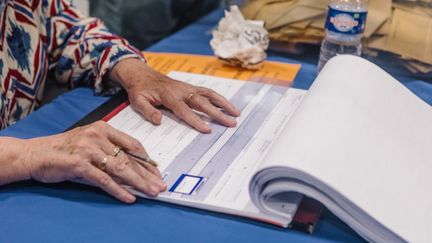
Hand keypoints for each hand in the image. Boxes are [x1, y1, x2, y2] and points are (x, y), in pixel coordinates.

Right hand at [25, 121, 165, 202]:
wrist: (35, 153)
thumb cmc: (64, 149)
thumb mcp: (90, 143)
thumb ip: (110, 151)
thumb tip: (134, 169)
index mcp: (103, 128)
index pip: (132, 144)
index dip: (147, 160)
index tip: (157, 171)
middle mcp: (97, 136)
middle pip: (129, 158)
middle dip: (147, 174)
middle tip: (159, 185)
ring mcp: (88, 150)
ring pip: (120, 169)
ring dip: (138, 183)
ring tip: (151, 192)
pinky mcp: (79, 164)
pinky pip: (103, 180)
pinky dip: (118, 190)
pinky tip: (129, 198)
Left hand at [109, 58, 240, 132]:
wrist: (142, 74)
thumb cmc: (140, 90)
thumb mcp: (137, 101)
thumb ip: (148, 111)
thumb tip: (159, 121)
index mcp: (169, 96)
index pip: (185, 110)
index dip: (196, 120)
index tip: (208, 129)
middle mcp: (182, 91)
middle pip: (203, 102)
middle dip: (218, 114)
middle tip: (231, 123)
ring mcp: (188, 88)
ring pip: (209, 94)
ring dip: (224, 104)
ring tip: (236, 114)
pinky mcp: (191, 88)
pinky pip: (208, 92)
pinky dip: (219, 99)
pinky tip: (228, 106)